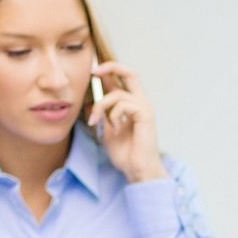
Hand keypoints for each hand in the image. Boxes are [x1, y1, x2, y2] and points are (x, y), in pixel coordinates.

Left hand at [88, 62, 165, 183]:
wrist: (137, 170)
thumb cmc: (126, 154)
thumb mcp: (107, 132)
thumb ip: (103, 116)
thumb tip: (92, 103)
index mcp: (132, 105)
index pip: (122, 81)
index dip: (108, 72)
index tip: (92, 72)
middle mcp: (141, 103)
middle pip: (130, 73)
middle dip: (111, 67)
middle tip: (94, 71)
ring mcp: (144, 108)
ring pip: (117, 94)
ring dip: (101, 106)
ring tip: (95, 121)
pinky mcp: (146, 115)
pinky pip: (124, 104)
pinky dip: (113, 115)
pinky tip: (114, 129)